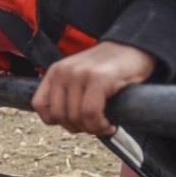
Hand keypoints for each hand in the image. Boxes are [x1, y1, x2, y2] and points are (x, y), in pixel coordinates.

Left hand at [31, 41, 154, 134]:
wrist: (135, 48)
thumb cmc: (109, 69)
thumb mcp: (79, 77)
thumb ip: (67, 94)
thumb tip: (62, 123)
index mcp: (55, 71)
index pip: (40, 105)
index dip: (56, 121)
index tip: (75, 122)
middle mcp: (64, 71)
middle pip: (59, 116)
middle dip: (78, 128)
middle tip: (95, 126)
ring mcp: (81, 73)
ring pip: (76, 117)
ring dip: (92, 129)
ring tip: (105, 125)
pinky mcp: (99, 78)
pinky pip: (91, 113)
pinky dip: (100, 125)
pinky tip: (111, 125)